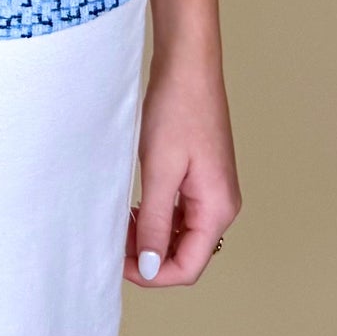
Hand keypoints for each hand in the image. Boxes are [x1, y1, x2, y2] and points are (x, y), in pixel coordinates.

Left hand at [124, 42, 241, 287]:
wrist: (187, 62)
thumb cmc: (178, 108)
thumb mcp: (160, 169)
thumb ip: (157, 222)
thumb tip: (152, 266)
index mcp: (218, 208)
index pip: (188, 266)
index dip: (153, 273)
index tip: (120, 262)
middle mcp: (221, 204)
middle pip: (186, 252)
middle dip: (150, 254)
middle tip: (115, 240)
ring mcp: (212, 188)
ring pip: (181, 232)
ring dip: (151, 235)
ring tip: (121, 222)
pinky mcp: (200, 174)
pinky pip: (180, 210)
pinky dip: (157, 215)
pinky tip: (135, 206)